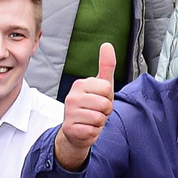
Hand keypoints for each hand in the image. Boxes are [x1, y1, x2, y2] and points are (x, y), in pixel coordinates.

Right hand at [54, 43, 114, 170]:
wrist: (77, 131)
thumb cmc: (91, 106)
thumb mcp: (101, 85)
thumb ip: (106, 66)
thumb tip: (107, 45)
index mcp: (80, 84)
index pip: (107, 88)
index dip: (108, 97)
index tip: (100, 99)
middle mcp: (72, 96)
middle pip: (105, 103)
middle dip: (106, 111)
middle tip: (96, 112)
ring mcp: (69, 113)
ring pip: (99, 118)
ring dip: (100, 122)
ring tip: (91, 120)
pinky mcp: (70, 128)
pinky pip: (93, 131)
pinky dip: (94, 132)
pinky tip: (86, 129)